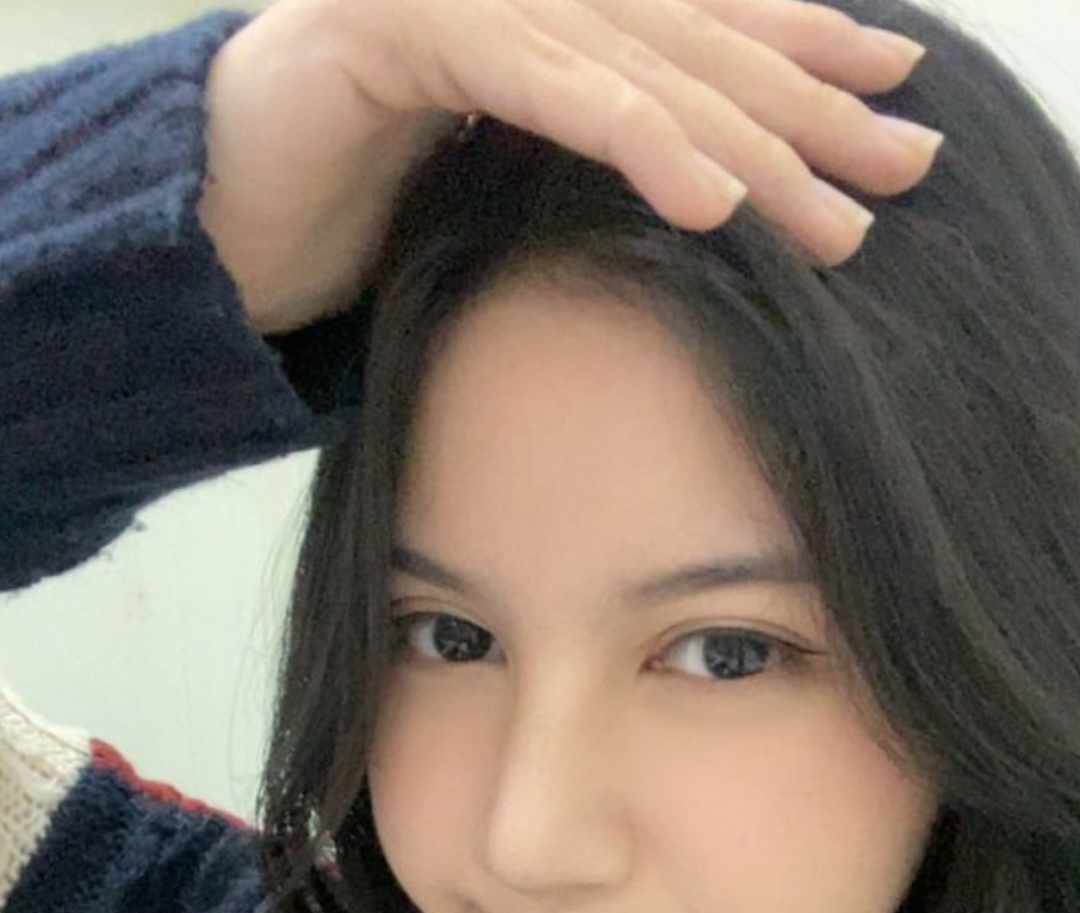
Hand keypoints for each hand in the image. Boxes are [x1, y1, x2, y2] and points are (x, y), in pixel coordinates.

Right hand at [199, 0, 943, 336]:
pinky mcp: (406, 28)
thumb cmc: (354, 204)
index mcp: (546, 1)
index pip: (698, 16)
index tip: (895, 96)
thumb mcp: (503, 170)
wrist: (208, 213)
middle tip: (903, 170)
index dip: (803, 46)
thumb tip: (716, 180)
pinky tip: (712, 198)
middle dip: (807, 109)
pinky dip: (636, 137)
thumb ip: (596, 139)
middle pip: (691, 35)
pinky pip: (547, 82)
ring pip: (637, 61)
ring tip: (833, 218)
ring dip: (746, 145)